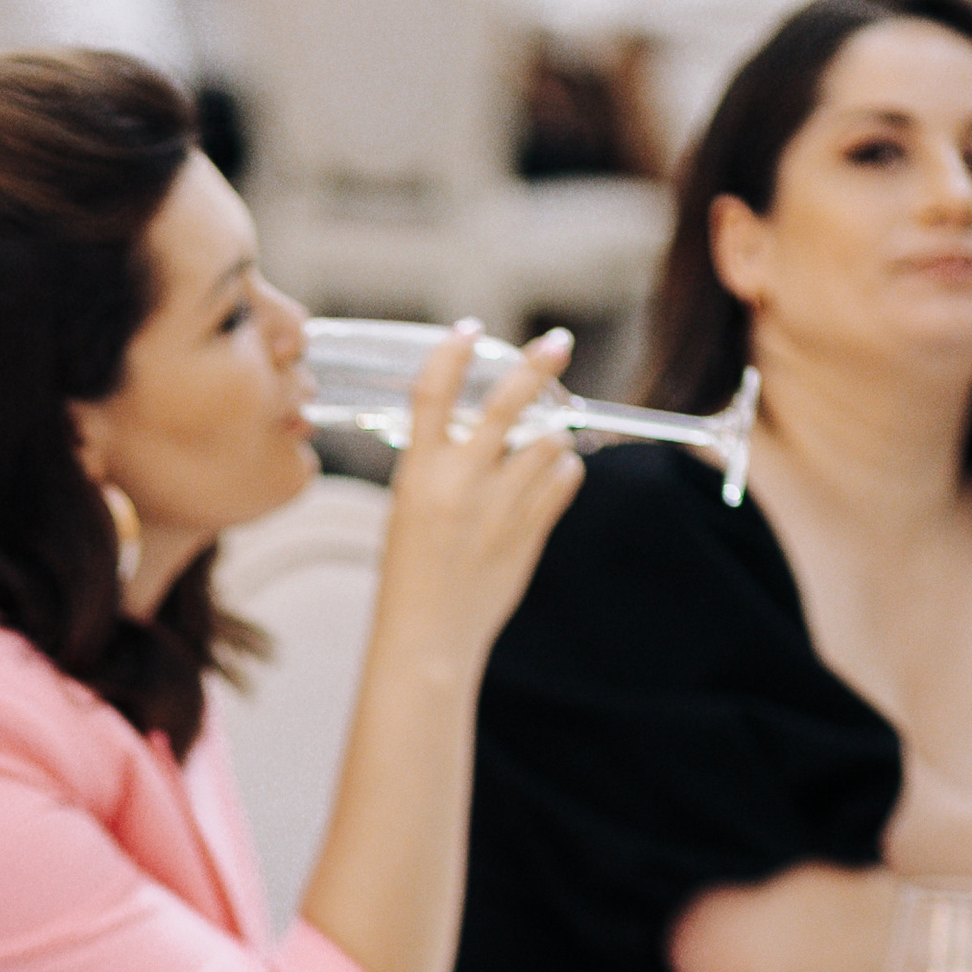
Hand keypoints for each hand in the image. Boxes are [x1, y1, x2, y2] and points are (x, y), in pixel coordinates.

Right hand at [375, 322, 583, 676]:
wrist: (426, 641)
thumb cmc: (411, 579)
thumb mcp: (408, 512)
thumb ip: (440, 469)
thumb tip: (486, 427)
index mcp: (418, 474)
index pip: (433, 392)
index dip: (453, 352)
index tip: (470, 330)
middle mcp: (459, 483)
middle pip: (507, 403)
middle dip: (537, 365)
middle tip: (559, 343)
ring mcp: (498, 508)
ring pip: (547, 441)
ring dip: (553, 434)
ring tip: (545, 442)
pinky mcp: (528, 532)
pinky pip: (564, 479)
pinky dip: (563, 470)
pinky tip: (552, 477)